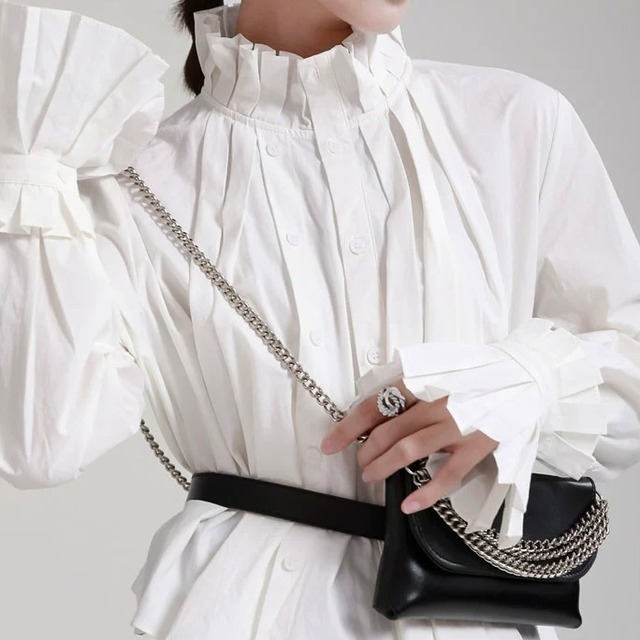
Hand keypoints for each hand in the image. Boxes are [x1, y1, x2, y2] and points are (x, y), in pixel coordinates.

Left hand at [319, 379, 497, 513]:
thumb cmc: (474, 373)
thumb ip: (408, 385)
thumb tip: (376, 405)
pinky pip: (446, 475)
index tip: (329, 444)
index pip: (374, 406)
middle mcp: (434, 403)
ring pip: (408, 451)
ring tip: (371, 476)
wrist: (520, 375)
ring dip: (384, 467)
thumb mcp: (436, 369)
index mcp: (421, 381)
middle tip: (360, 462)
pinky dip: (425, 492)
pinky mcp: (476, 447)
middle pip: (387, 431)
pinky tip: (408, 504)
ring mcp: (455, 426)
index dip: (348, 427)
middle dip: (365, 451)